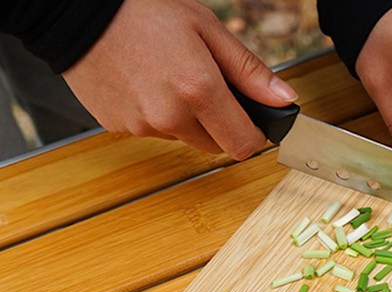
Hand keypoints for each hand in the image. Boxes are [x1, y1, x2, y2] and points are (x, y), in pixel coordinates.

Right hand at [62, 0, 297, 159]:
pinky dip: (155, 116)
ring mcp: (143, 126)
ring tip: (167, 78)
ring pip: (182, 138)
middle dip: (218, 124)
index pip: (243, 145)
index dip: (252, 135)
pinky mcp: (120, 128)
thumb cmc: (142, 9)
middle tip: (202, 87)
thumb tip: (283, 100)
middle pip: (214, 145)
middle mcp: (170, 116)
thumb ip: (249, 71)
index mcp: (198, 90)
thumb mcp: (207, 30)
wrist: (76, 11)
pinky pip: (152, 132)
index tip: (251, 124)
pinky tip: (144, 85)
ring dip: (184, 119)